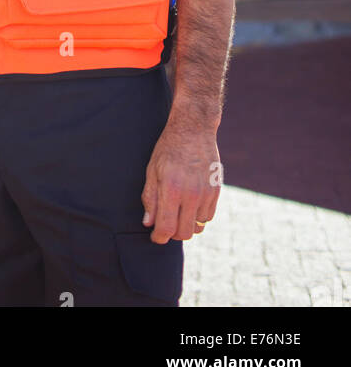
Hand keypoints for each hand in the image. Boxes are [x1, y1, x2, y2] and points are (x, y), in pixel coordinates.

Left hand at [141, 117, 220, 242]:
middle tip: (165, 224)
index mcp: (171, 189)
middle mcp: (191, 194)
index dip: (159, 237)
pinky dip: (198, 216)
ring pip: (197, 227)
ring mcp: (206, 193)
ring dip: (186, 225)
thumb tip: (149, 223)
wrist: (194, 128)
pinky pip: (208, 217)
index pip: (166, 228)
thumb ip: (150, 198)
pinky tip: (190, 204)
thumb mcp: (152, 170)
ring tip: (177, 212)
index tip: (155, 236)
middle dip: (172, 234)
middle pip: (183, 233)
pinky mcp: (216, 191)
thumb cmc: (168, 148)